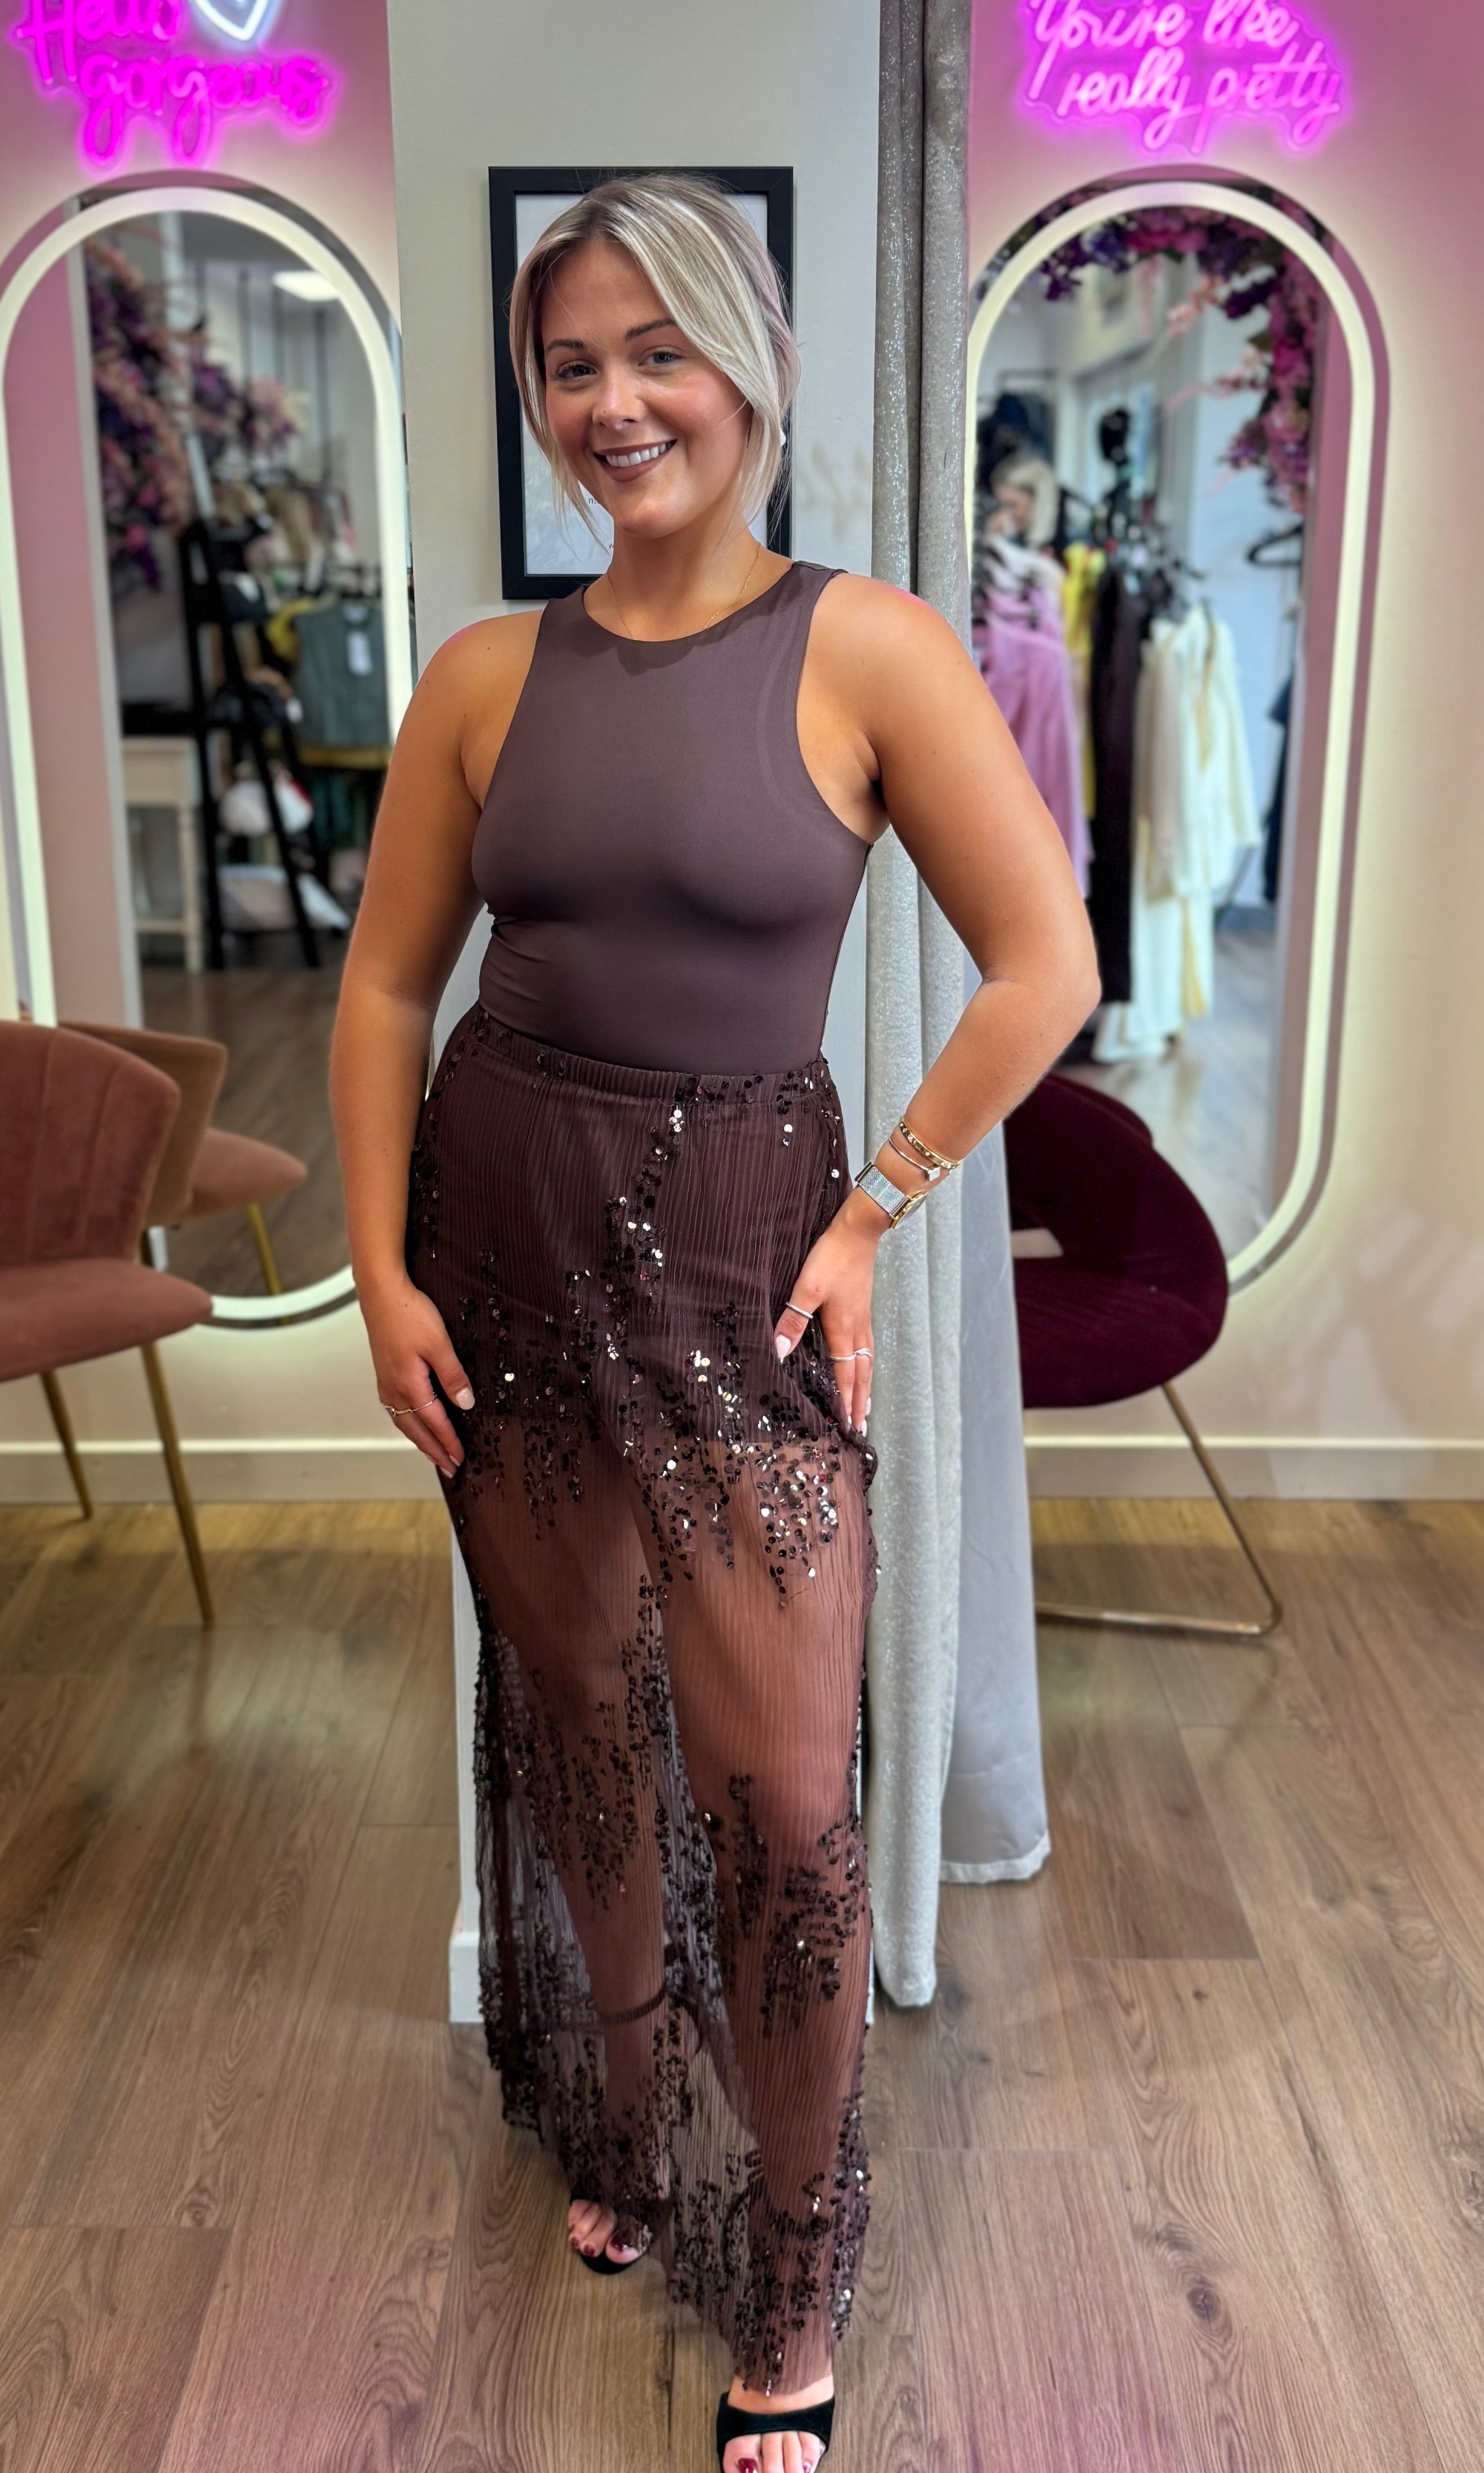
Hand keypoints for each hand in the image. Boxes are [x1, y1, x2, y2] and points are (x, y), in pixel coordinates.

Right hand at [361, 1273, 473, 1479]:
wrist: (380, 1292)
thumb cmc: (409, 1313)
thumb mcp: (439, 1344)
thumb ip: (453, 1375)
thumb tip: (465, 1403)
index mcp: (409, 1385)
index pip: (434, 1423)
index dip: (449, 1442)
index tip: (460, 1459)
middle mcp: (393, 1389)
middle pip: (416, 1430)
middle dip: (434, 1451)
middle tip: (450, 1468)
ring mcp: (385, 1382)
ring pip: (403, 1422)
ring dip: (420, 1441)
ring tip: (433, 1454)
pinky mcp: (383, 1373)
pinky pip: (396, 1409)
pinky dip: (408, 1424)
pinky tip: (413, 1423)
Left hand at [773, 1196, 881, 1436]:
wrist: (859, 1232)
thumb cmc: (832, 1258)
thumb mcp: (806, 1287)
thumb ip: (792, 1319)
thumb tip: (778, 1352)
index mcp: (843, 1330)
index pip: (845, 1374)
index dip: (846, 1401)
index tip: (847, 1425)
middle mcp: (857, 1329)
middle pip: (861, 1374)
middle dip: (860, 1403)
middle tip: (861, 1428)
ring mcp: (863, 1319)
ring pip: (867, 1361)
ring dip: (866, 1386)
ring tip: (866, 1406)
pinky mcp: (863, 1308)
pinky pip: (867, 1346)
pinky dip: (867, 1364)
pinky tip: (863, 1363)